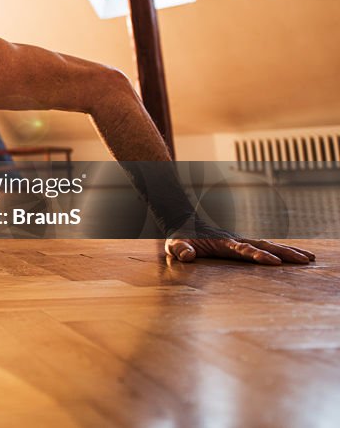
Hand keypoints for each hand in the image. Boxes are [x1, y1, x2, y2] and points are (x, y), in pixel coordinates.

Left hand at [165, 237, 315, 264]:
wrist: (183, 222)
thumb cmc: (180, 237)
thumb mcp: (174, 244)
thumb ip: (180, 249)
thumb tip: (187, 256)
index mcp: (223, 242)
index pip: (245, 250)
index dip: (259, 256)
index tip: (274, 262)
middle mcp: (236, 240)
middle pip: (265, 246)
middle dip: (285, 253)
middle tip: (306, 260)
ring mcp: (240, 241)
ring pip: (268, 245)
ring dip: (288, 252)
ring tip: (309, 258)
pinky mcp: (241, 244)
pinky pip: (264, 247)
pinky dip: (279, 251)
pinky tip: (294, 256)